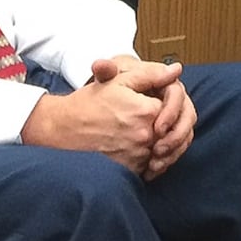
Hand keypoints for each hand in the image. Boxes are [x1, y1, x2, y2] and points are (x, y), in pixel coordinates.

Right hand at [91, 56, 195, 179]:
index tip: (155, 100)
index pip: (175, 105)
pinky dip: (152, 158)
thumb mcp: (119, 80)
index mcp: (146, 111)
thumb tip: (176, 70)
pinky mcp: (130, 170)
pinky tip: (140, 146)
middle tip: (154, 116)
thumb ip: (151, 74)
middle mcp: (145, 135)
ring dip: (162, 140)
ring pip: (166, 148)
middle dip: (167, 121)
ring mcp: (138, 155)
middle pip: (173, 128)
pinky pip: (153, 165)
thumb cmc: (89, 103)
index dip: (169, 101)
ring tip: (145, 131)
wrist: (64, 128)